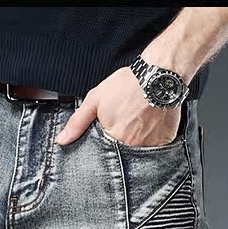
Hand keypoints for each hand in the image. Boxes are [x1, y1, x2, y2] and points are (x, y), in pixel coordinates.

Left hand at [55, 67, 180, 147]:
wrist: (159, 74)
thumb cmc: (127, 84)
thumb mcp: (95, 100)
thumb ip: (77, 122)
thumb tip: (62, 140)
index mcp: (114, 140)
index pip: (106, 154)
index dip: (107, 144)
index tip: (112, 130)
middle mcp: (133, 147)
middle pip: (124, 153)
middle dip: (123, 142)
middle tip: (127, 122)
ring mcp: (151, 146)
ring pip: (141, 151)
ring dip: (138, 141)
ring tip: (139, 121)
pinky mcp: (165, 141)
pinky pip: (158, 147)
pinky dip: (154, 138)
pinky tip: (151, 123)